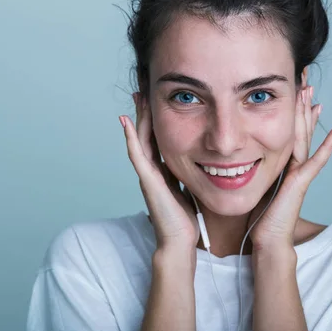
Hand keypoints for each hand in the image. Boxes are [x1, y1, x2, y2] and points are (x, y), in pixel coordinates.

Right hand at [119, 93, 198, 250]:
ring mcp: (147, 175)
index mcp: (164, 170)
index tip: (159, 100)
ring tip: (137, 97)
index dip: (158, 119)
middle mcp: (153, 170)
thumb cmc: (185, 219)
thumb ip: (190, 175)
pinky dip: (130, 137)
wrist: (179, 241)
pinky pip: (137, 155)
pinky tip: (126, 121)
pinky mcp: (147, 181)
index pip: (159, 138)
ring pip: (140, 140)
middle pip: (147, 134)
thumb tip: (206, 163)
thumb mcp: (190, 188)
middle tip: (144, 89)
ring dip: (138, 118)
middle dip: (146, 112)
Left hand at [248, 83, 331, 251]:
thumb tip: (227, 154)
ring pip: (304, 138)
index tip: (288, 89)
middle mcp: (292, 166)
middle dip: (299, 105)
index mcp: (278, 163)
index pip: (283, 130)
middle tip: (303, 81)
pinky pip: (317, 160)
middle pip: (296, 128)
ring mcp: (299, 173)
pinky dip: (329, 145)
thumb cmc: (255, 216)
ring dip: (309, 116)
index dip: (286, 110)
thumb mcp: (247, 183)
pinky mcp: (301, 183)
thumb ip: (242, 167)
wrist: (265, 240)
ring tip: (314, 94)